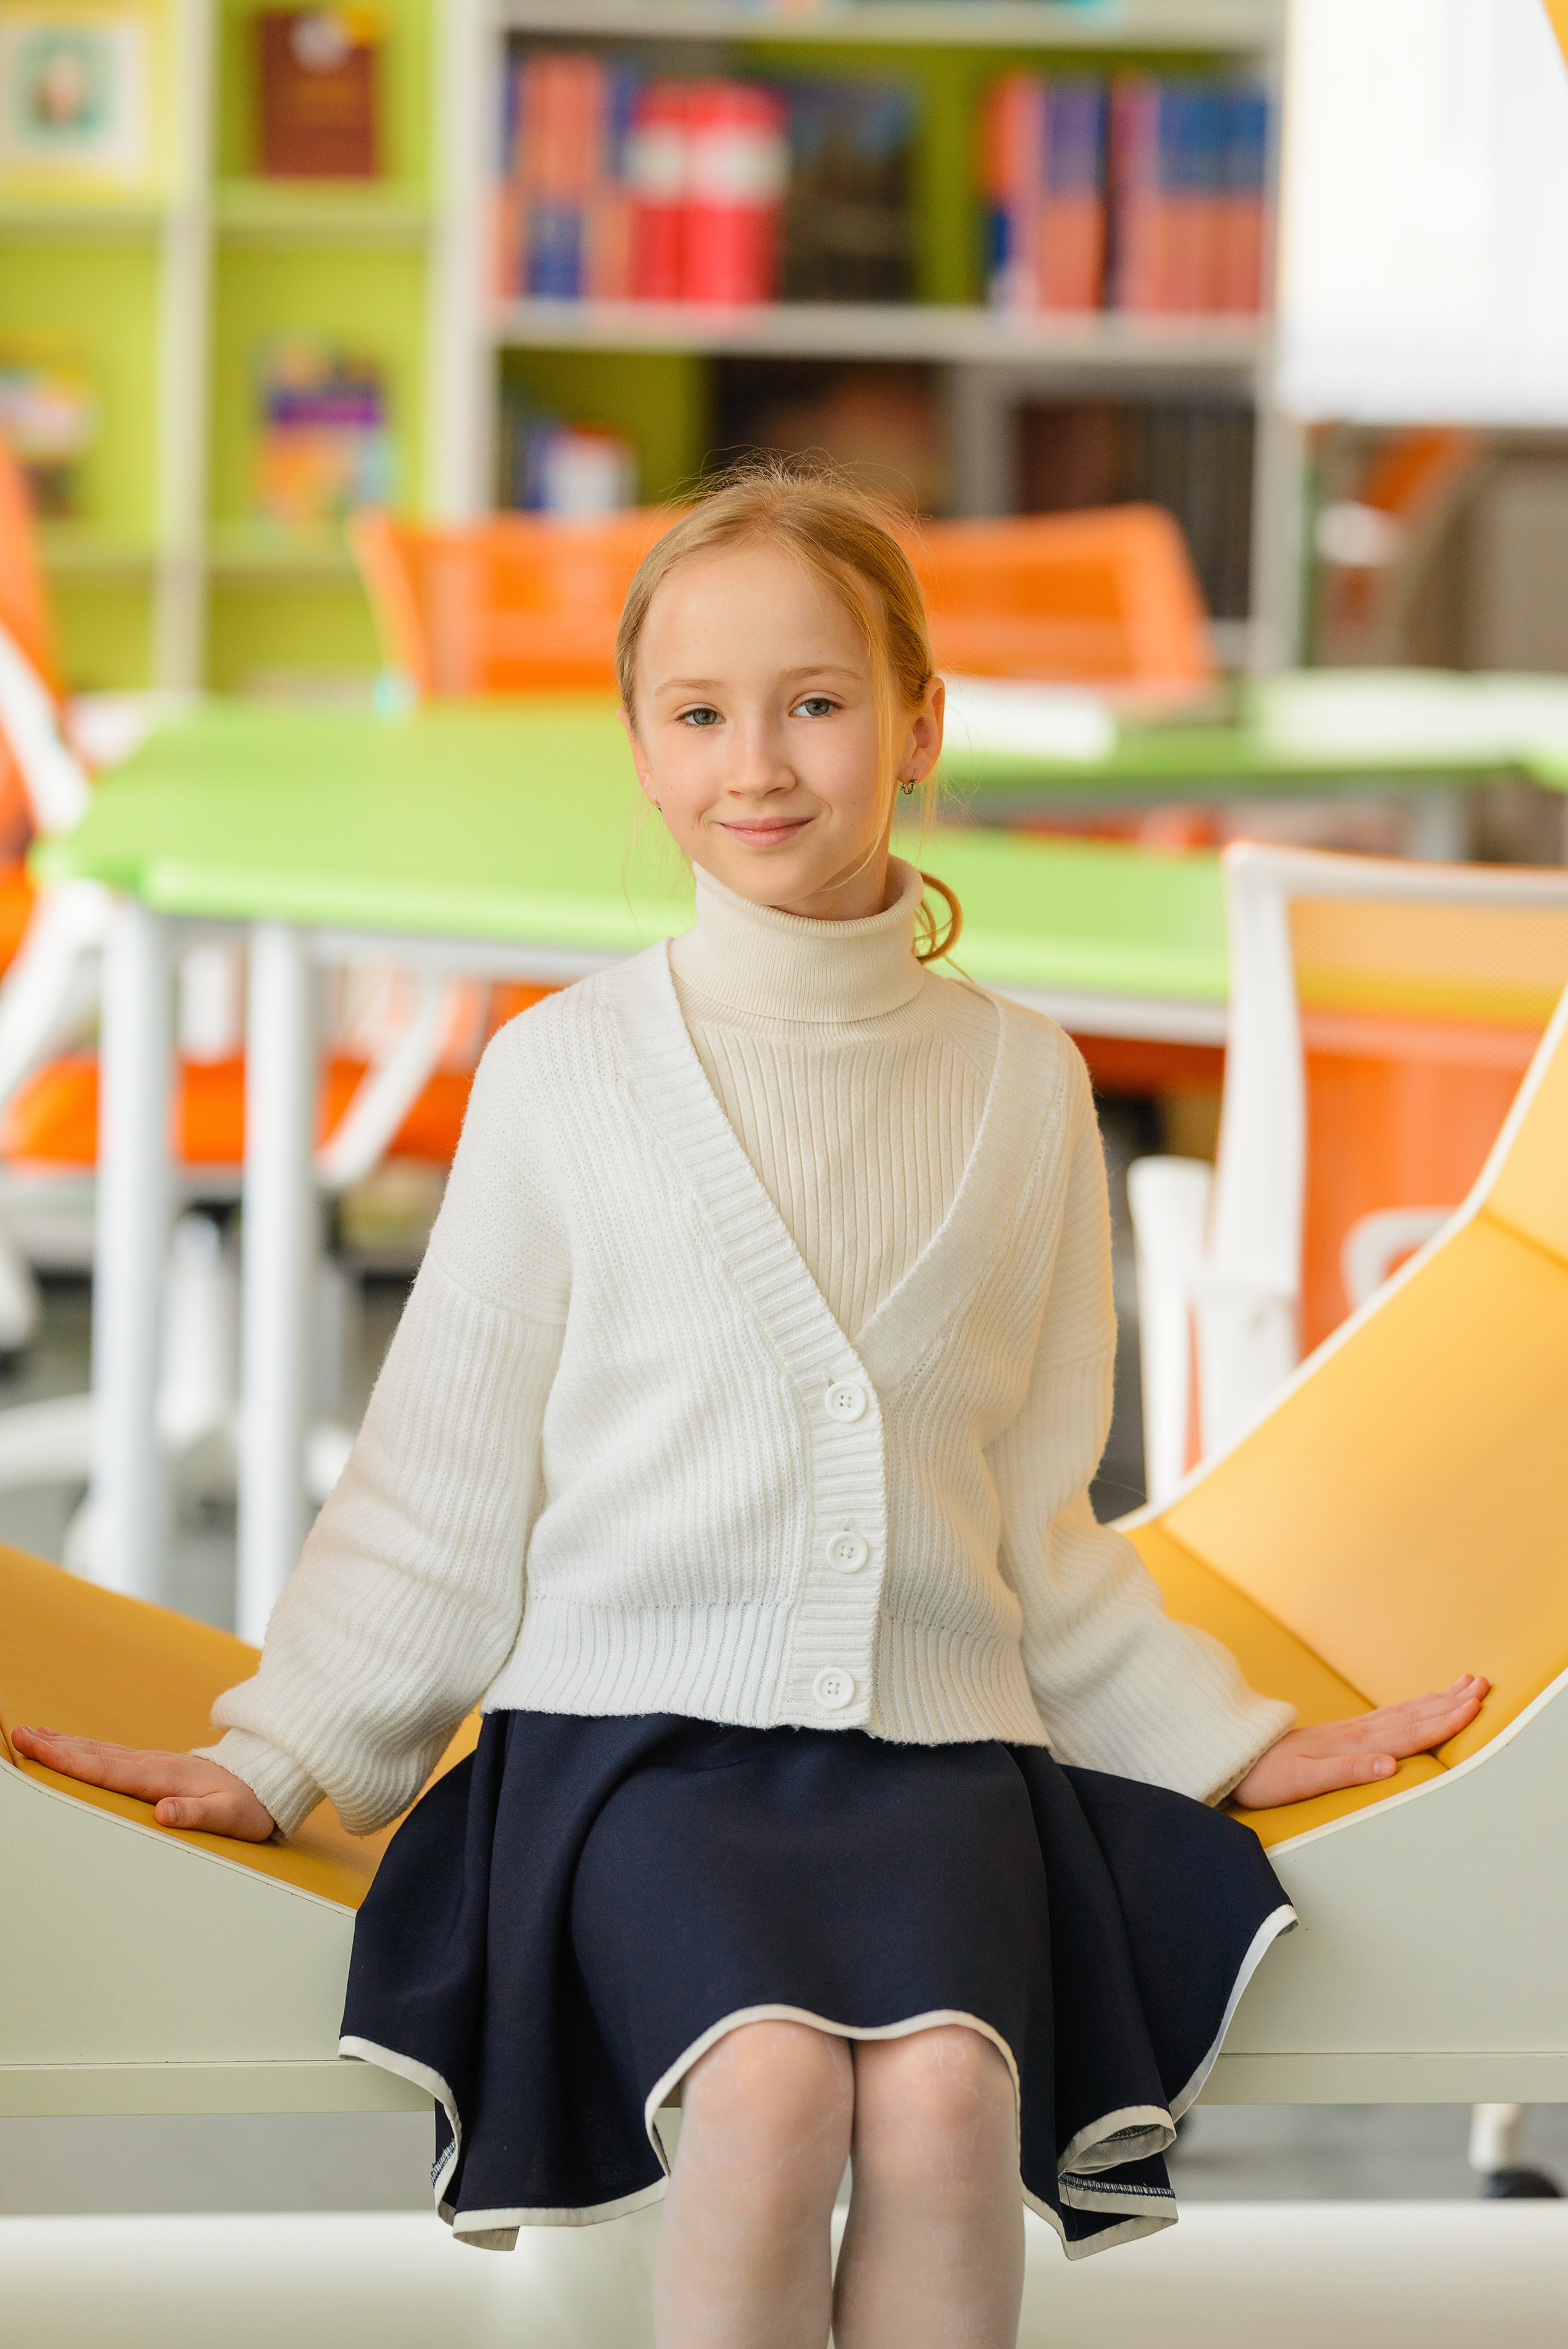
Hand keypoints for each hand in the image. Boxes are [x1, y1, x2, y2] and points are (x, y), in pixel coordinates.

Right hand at [10, 1725, 275, 1840]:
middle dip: (56, 1746)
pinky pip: (112, 1754)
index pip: (108, 1769)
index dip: (70, 1760)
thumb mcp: (231, 1816)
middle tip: (19, 1733)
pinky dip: (86, 1749)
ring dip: (66, 1743)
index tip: (38, 1747)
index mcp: (164, 1777)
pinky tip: (71, 1746)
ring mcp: (153, 1762)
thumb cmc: (249, 1804)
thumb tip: (162, 1812)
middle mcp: (153, 1764)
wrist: (268, 1779)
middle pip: (96, 1754)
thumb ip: (197, 1815)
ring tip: (33, 1734)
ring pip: (101, 1751)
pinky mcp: (155, 1765)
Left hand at [1233, 1674, 1489, 1809]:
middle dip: (1448, 1702)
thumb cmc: (1266, 1776)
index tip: (1474, 1705)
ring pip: (1401, 1713)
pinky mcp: (1338, 1736)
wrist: (1232, 1757)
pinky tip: (1417, 1708)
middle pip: (1411, 1716)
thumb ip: (1347, 1772)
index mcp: (1352, 1746)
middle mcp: (1354, 1734)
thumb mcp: (1303, 1781)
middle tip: (1481, 1684)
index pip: (1408, 1733)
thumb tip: (1391, 1767)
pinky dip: (1409, 1710)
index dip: (1443, 1720)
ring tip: (1461, 1685)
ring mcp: (1346, 1732)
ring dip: (1433, 1701)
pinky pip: (1385, 1719)